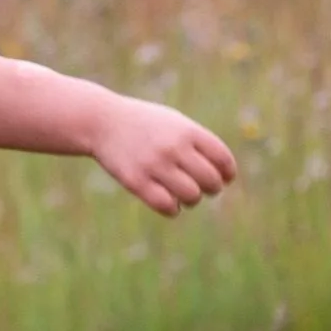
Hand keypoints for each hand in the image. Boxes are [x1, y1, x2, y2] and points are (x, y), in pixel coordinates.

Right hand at [90, 93, 237, 216]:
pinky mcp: (136, 181)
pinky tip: (169, 202)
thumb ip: (199, 144)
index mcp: (187, 131)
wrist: (102, 122)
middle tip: (203, 188)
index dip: (227, 174)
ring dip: (192, 200)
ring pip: (191, 196)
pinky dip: (173, 209)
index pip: (223, 159)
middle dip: (211, 189)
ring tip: (185, 195)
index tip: (223, 178)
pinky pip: (167, 206)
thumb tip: (222, 175)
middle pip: (210, 181)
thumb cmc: (144, 124)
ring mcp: (154, 165)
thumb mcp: (175, 124)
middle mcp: (173, 147)